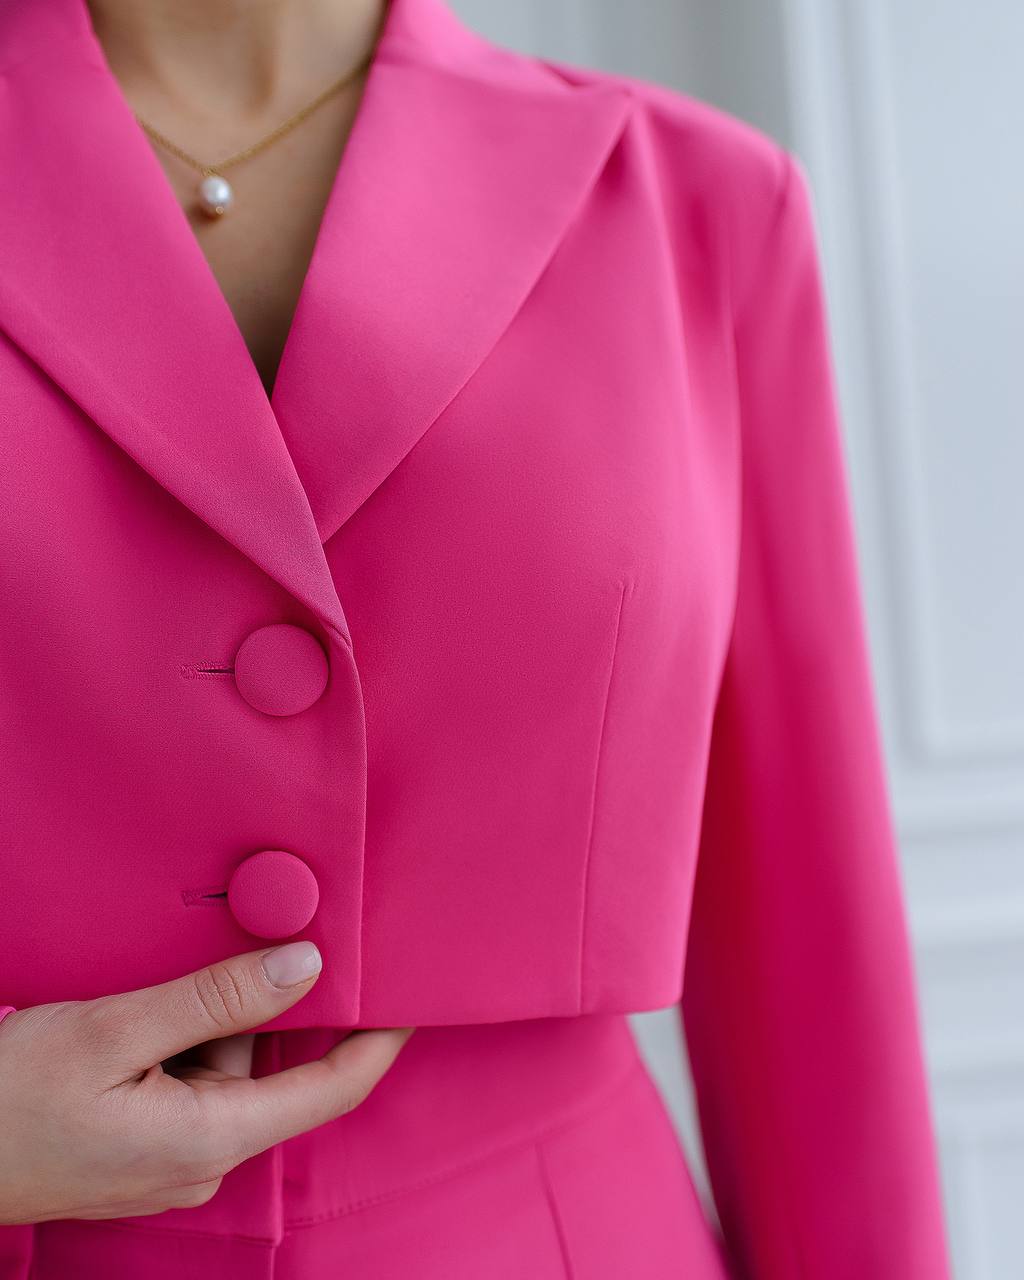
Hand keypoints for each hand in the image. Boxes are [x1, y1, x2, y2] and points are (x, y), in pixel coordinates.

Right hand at [0, 942, 413, 1224]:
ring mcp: (172, 1159)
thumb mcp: (112, 1033)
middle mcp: (203, 1158)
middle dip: (263, 1007)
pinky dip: (184, 1041)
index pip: (332, 1089)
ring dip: (209, 1020)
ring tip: (152, 992)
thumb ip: (214, 1000)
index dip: (379, 1039)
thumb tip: (304, 968)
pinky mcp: (145, 1149)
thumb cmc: (6, 1099)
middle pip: (273, 1068)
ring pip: (228, 1067)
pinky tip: (139, 1017)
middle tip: (244, 944)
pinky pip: (193, 1083)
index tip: (413, 992)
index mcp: (210, 1138)